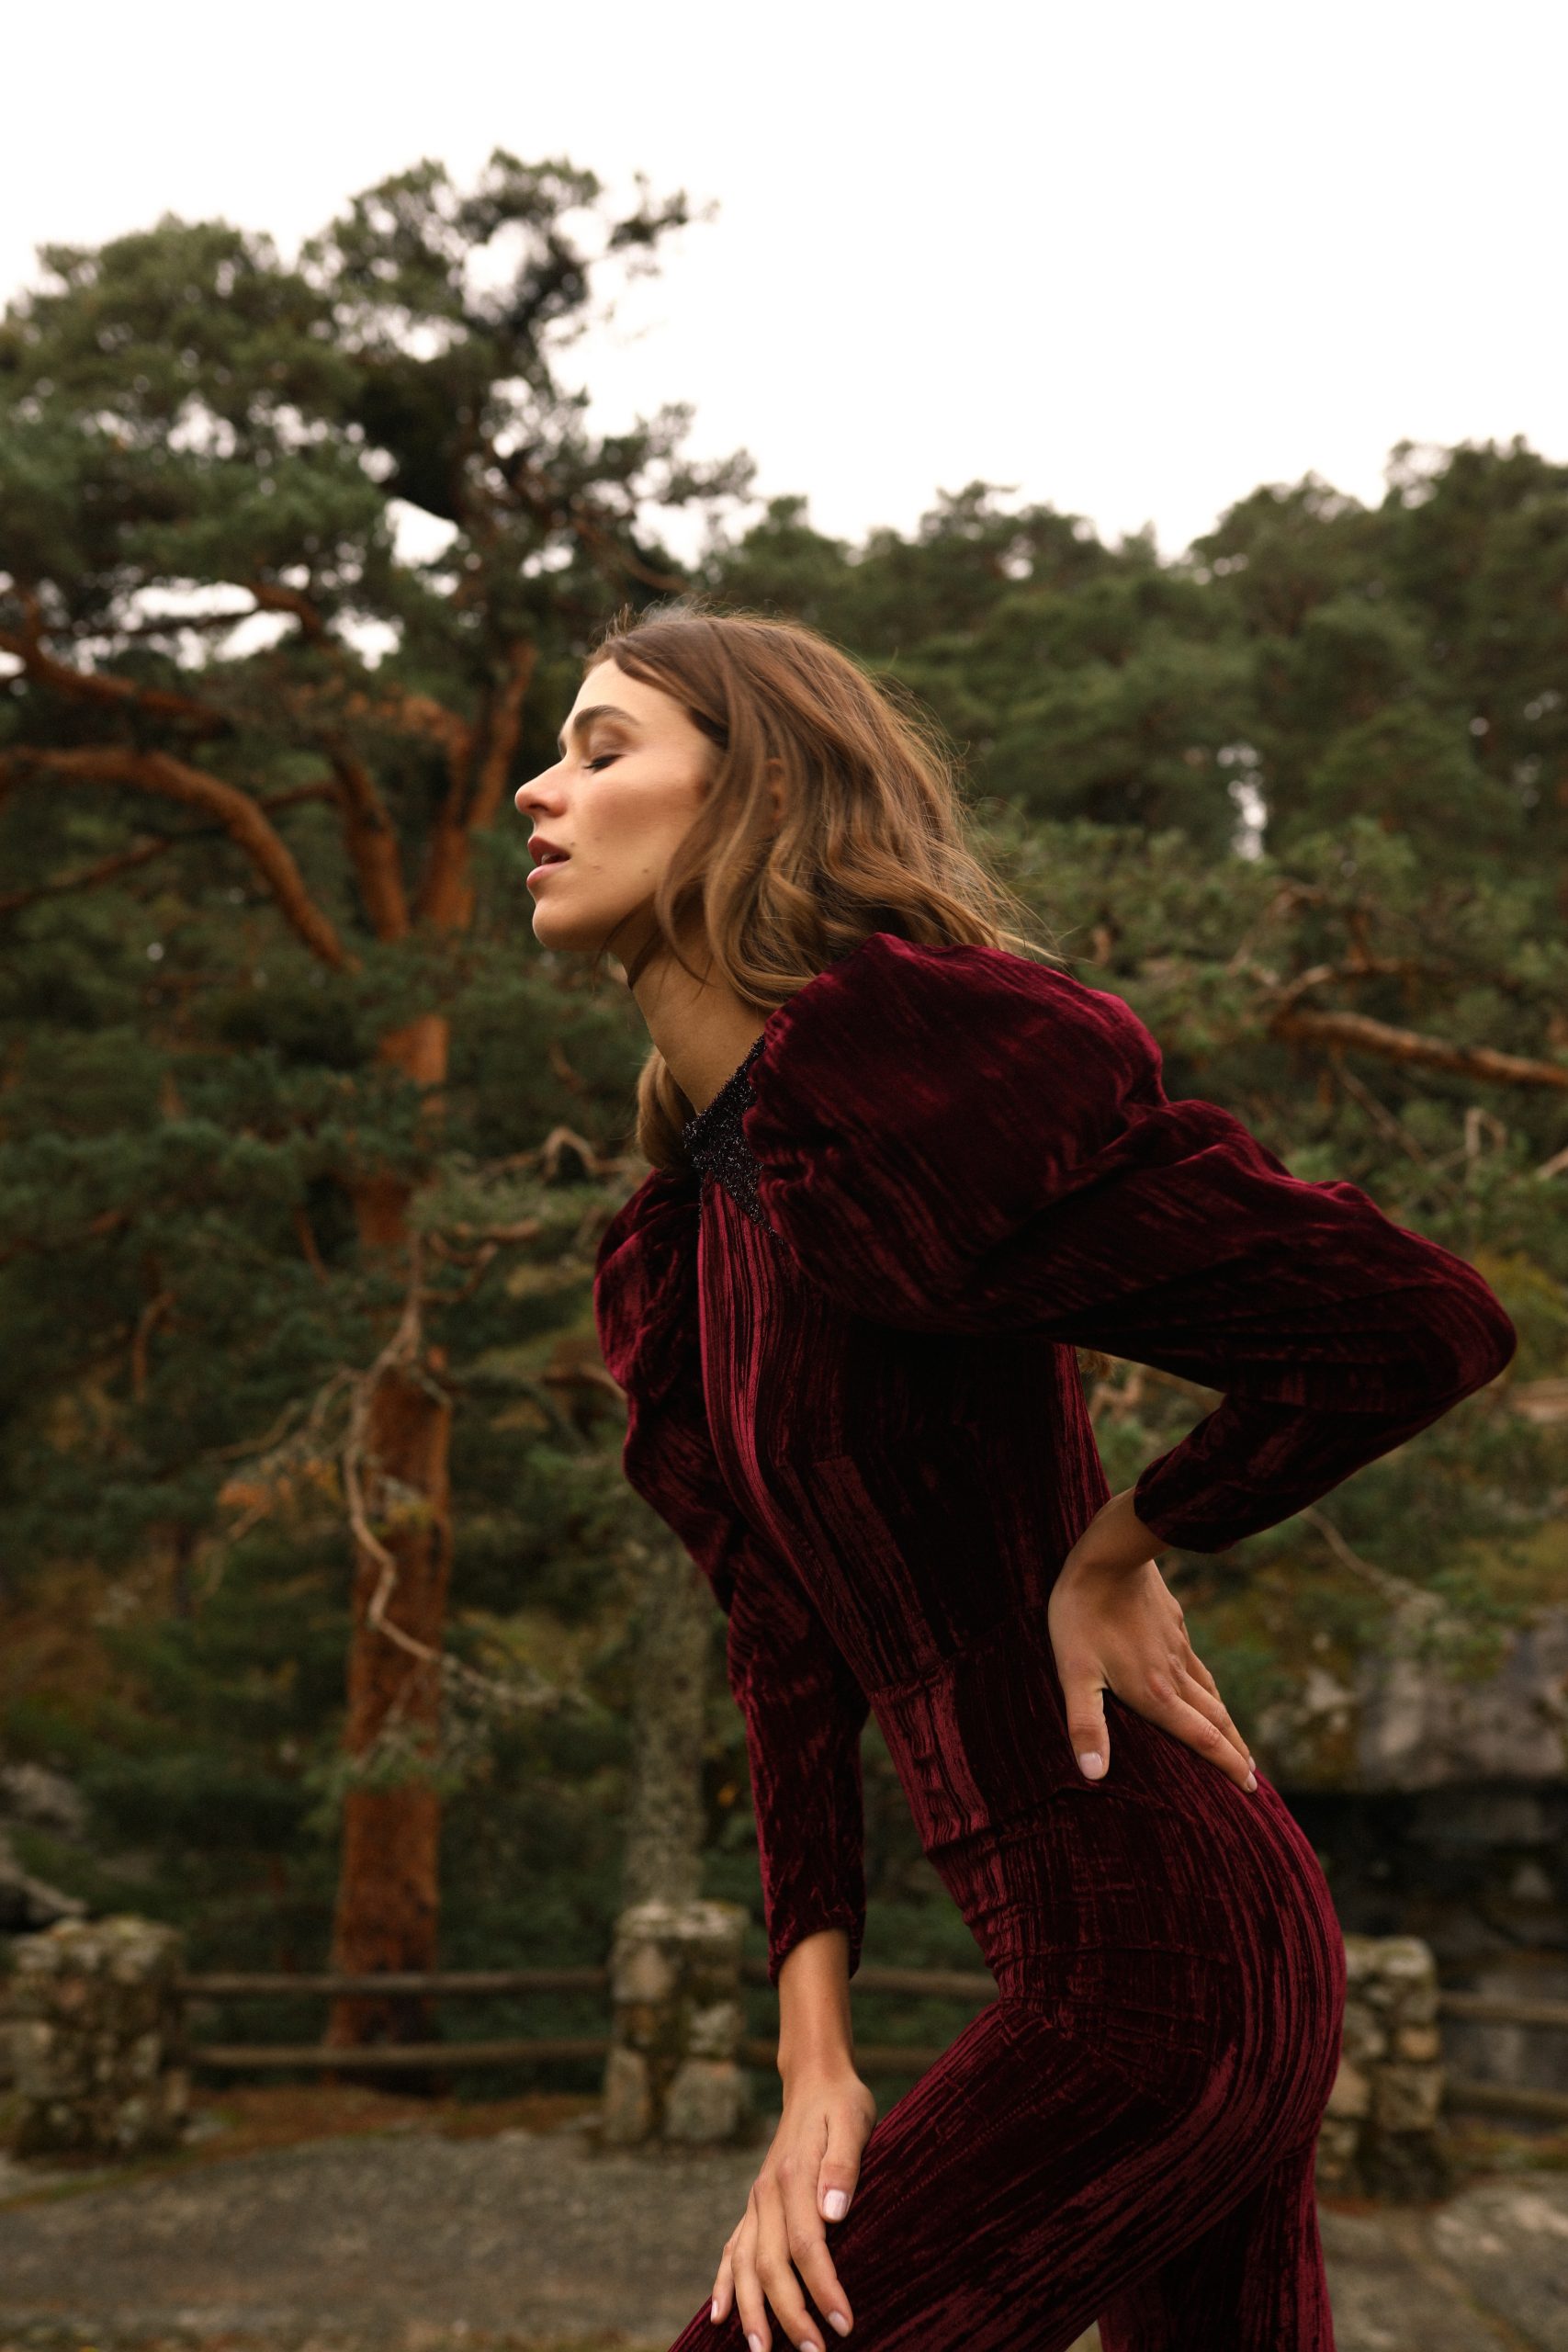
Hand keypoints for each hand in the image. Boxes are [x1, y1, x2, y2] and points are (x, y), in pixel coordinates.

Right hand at [710, 2060, 875, 2348]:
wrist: (815, 2080)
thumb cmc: (842, 2104)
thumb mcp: (853, 2123)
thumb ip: (843, 2166)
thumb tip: (834, 2213)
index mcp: (793, 2176)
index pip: (808, 2246)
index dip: (824, 2289)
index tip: (845, 2324)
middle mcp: (767, 2194)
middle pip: (772, 2266)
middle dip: (790, 2315)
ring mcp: (756, 2202)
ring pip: (746, 2265)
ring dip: (751, 2310)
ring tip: (761, 2351)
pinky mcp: (755, 2206)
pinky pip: (733, 2250)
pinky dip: (724, 2284)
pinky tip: (720, 2315)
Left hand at [1048, 1486, 1256, 1794]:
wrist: (1110, 1554)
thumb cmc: (1083, 1614)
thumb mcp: (1074, 1673)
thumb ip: (1086, 1725)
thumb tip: (1094, 1775)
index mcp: (1155, 1694)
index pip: (1201, 1739)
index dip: (1227, 1766)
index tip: (1251, 1788)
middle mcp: (1175, 1675)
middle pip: (1214, 1720)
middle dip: (1234, 1751)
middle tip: (1252, 1776)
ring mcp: (1177, 1647)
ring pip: (1209, 1691)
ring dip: (1225, 1720)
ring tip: (1234, 1739)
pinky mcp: (1174, 1623)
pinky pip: (1196, 1663)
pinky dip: (1207, 1686)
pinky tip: (1202, 1684)